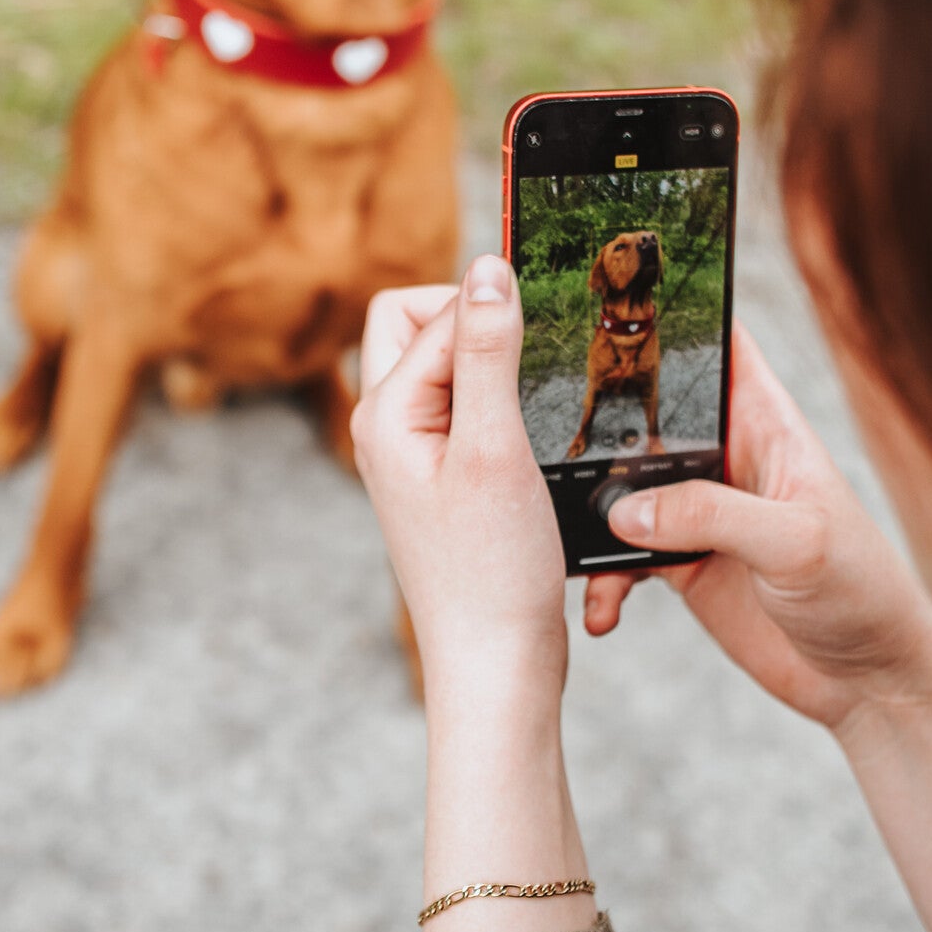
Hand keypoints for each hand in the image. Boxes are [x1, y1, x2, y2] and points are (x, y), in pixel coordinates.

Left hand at [354, 256, 567, 707]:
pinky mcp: (445, 479)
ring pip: (452, 369)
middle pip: (422, 326)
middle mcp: (387, 427)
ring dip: (497, 372)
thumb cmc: (492, 568)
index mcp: (383, 411)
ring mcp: (414, 455)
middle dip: (478, 327)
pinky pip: (469, 411)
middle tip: (532, 367)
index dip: (494, 311)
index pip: (436, 311)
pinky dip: (506, 411)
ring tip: (536, 420)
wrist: (495, 664)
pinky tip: (538, 448)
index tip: (548, 335)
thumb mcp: (495, 447)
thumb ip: (487, 352)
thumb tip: (486, 266)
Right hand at [586, 324, 931, 733]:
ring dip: (586, 511)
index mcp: (764, 423)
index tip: (604, 298)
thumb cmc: (862, 590)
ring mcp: (698, 510)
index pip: (716, 343)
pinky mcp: (681, 563)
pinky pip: (620, 557)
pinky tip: (600, 610)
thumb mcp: (795, 542)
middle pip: (646, 410)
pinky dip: (602, 581)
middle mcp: (726, 456)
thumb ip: (711, 516)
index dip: (669, 314)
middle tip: (537, 430)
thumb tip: (626, 511)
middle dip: (594, 416)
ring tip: (557, 536)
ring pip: (620, 485)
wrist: (869, 678)